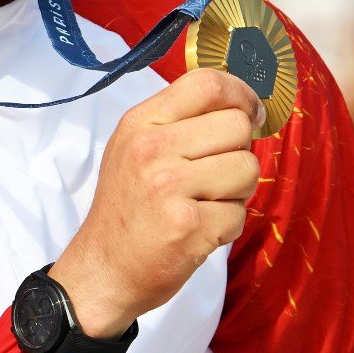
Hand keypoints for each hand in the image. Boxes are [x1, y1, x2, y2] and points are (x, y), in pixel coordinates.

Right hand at [50, 68, 261, 352]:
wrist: (103, 269)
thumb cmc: (128, 208)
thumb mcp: (135, 148)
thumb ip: (179, 121)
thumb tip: (243, 106)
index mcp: (141, 122)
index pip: (208, 83)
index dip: (242, 95)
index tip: (250, 114)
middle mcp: (152, 148)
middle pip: (237, 126)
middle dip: (238, 152)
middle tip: (213, 176)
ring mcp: (169, 187)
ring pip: (247, 169)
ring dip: (236, 192)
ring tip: (203, 204)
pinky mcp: (189, 226)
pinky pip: (239, 214)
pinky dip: (227, 227)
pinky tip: (199, 231)